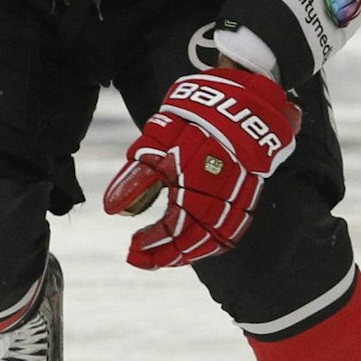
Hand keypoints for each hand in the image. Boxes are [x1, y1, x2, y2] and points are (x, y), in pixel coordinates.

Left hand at [103, 68, 301, 268]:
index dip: (151, 243)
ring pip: (215, 240)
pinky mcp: (248, 194)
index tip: (132, 249)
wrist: (238, 101)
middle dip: (166, 255)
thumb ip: (135, 180)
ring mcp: (237, 199)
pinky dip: (212, 243)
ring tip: (166, 257)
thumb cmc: (192, 121)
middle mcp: (219, 199)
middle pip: (193, 242)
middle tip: (143, 259)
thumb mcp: (156, 144)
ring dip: (189, 253)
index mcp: (195, 188)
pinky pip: (232, 230)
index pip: (172, 230)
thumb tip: (112, 210)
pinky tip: (196, 245)